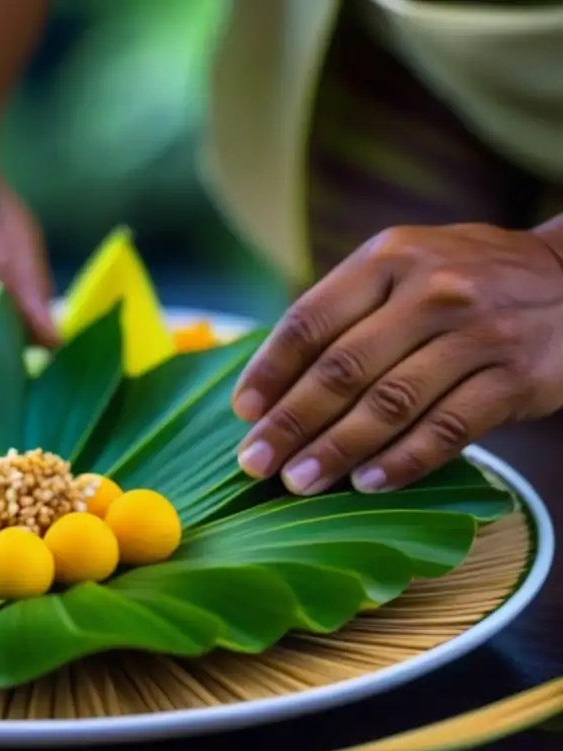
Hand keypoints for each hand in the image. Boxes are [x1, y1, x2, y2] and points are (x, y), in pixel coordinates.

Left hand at [231, 223, 562, 494]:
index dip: (269, 371)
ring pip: (389, 403)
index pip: (311, 319)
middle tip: (255, 462)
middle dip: (290, 422)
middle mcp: (429, 290)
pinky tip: (367, 484)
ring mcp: (475, 333)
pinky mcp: (514, 377)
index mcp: (387, 259)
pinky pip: (447, 429)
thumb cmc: (465, 280)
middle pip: (341, 367)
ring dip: (336, 449)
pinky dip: (403, 461)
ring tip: (298, 482)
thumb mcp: (405, 266)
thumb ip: (347, 308)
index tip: (244, 413)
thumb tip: (272, 380)